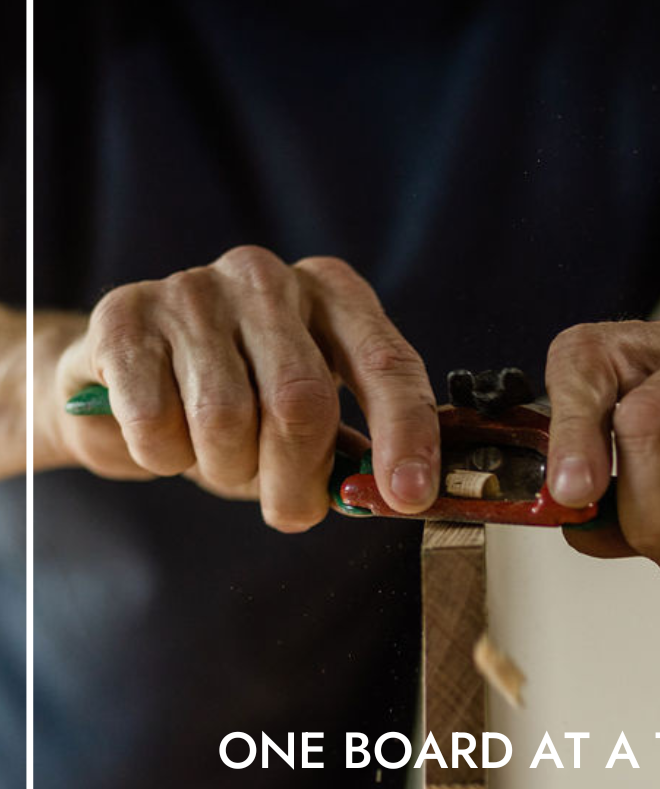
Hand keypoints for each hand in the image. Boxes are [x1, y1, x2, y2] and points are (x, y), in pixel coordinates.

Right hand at [44, 247, 439, 531]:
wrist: (122, 382)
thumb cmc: (234, 406)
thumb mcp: (304, 423)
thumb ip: (347, 450)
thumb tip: (394, 495)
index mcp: (333, 294)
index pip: (386, 362)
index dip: (405, 433)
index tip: (409, 497)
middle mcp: (268, 278)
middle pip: (302, 400)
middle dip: (298, 479)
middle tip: (289, 511)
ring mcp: (194, 288)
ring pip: (226, 419)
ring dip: (226, 470)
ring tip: (218, 459)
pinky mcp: (124, 314)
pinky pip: (155, 421)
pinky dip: (163, 456)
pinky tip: (164, 438)